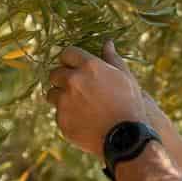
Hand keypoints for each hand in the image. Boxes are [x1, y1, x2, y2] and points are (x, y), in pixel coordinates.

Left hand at [45, 41, 146, 155]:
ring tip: (78, 106)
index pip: (67, 53)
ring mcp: (65, 101)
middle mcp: (73, 81)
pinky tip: (82, 121)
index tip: (74, 68)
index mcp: (89, 66)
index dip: (70, 61)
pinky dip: (67, 116)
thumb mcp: (125, 78)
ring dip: (60, 97)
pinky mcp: (61, 120)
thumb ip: (113, 59)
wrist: (125, 138)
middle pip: (55, 73)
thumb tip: (107, 43)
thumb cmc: (130, 105)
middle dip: (62, 79)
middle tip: (75, 89)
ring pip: (51, 94)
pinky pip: (58, 114)